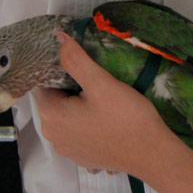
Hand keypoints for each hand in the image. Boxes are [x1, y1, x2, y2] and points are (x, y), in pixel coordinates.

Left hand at [35, 33, 164, 174]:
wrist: (151, 154)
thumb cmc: (126, 119)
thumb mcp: (101, 83)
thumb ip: (75, 59)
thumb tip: (57, 37)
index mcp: (51, 116)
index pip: (41, 84)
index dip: (56, 69)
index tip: (75, 60)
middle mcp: (53, 135)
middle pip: (52, 99)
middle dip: (68, 85)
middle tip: (93, 75)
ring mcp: (68, 148)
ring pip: (65, 114)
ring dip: (77, 101)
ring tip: (100, 92)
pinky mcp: (82, 155)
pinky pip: (76, 129)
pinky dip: (85, 118)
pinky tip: (104, 113)